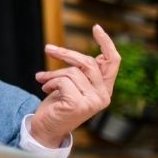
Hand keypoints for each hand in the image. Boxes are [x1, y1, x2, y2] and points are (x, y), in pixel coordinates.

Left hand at [31, 24, 120, 146]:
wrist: (45, 129)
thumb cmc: (57, 105)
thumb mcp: (71, 85)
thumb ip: (80, 73)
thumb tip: (81, 56)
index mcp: (104, 89)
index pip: (113, 62)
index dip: (106, 43)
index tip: (96, 27)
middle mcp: (104, 96)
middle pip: (87, 62)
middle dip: (65, 54)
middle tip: (48, 49)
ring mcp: (93, 101)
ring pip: (72, 72)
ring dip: (53, 74)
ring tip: (44, 81)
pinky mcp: (79, 104)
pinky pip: (63, 81)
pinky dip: (50, 82)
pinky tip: (45, 90)